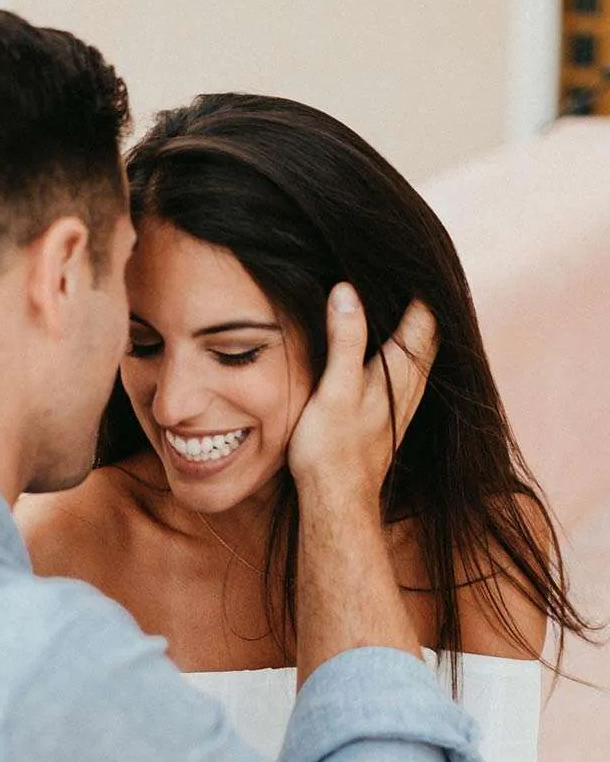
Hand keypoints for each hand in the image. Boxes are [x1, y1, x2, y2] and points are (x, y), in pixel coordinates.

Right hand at [285, 285, 435, 500]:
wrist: (336, 499)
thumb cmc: (332, 446)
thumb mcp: (334, 388)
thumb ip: (344, 340)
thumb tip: (346, 291)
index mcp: (399, 370)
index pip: (424, 318)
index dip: (419, 288)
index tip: (403, 263)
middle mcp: (410, 385)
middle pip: (429, 335)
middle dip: (422, 306)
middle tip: (405, 277)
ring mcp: (404, 403)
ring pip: (421, 357)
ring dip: (415, 330)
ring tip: (402, 306)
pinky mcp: (392, 418)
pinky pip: (408, 375)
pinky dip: (404, 354)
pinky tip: (391, 355)